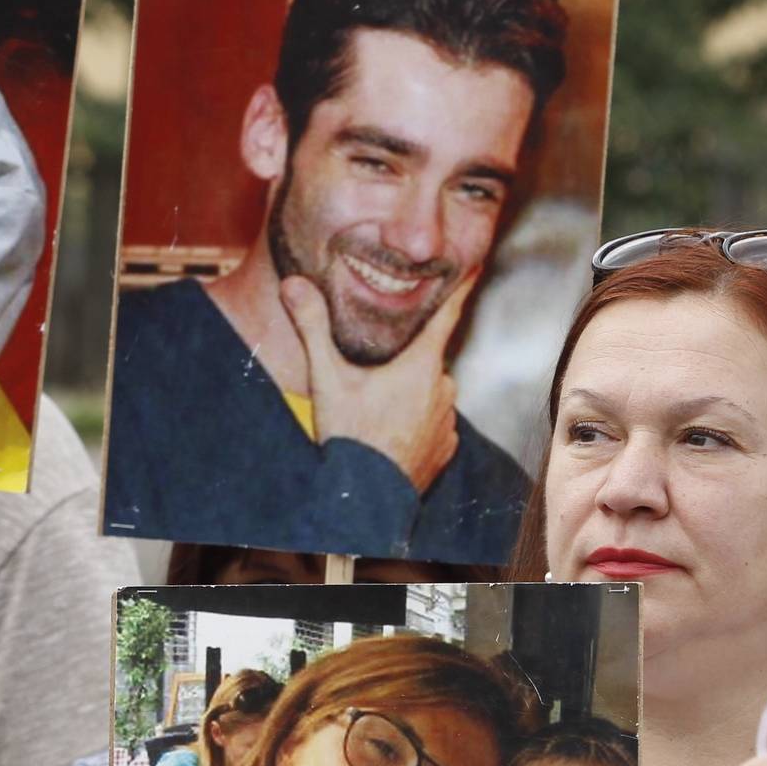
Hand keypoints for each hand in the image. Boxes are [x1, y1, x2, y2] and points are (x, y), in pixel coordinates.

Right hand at [279, 270, 477, 492]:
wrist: (365, 500)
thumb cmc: (349, 437)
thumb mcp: (326, 379)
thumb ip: (312, 328)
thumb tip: (293, 283)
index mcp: (420, 365)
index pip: (447, 315)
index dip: (459, 288)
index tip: (472, 265)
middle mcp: (443, 389)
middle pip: (427, 359)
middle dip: (405, 361)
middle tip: (373, 378)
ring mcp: (448, 420)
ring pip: (430, 392)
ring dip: (410, 395)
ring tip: (377, 412)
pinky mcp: (447, 448)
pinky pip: (435, 423)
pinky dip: (418, 423)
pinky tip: (392, 433)